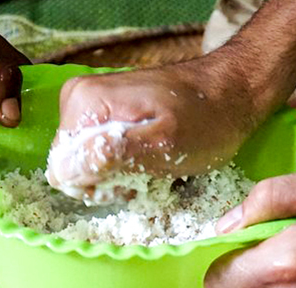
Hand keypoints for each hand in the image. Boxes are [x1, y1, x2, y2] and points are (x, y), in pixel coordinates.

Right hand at [46, 57, 262, 194]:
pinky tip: (149, 160)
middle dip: (105, 182)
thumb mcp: (163, 144)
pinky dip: (123, 165)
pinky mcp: (107, 113)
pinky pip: (100, 153)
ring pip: (85, 164)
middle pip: (70, 167)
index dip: (95, 186)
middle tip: (143, 176)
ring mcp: (92, 105)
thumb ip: (113, 154)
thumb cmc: (205, 121)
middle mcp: (79, 100)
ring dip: (116, 176)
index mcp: (84, 104)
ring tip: (150, 167)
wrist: (232, 92)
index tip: (130, 181)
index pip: (63, 169)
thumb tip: (68, 170)